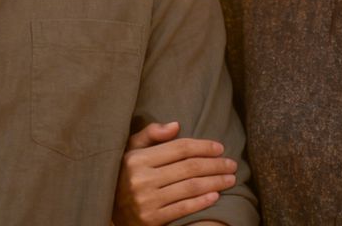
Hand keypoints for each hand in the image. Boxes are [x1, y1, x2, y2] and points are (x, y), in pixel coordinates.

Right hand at [112, 121, 238, 225]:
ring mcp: (146, 201)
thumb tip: (176, 125)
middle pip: (189, 167)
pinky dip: (202, 202)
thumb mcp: (131, 150)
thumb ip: (150, 134)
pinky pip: (183, 208)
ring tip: (230, 179)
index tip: (220, 147)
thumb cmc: (125, 175)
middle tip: (231, 164)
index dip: (203, 146)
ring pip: (190, 187)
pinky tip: (215, 196)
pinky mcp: (151, 220)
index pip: (179, 148)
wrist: (110, 210)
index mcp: (137, 159)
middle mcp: (141, 179)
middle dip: (215, 165)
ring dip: (215, 182)